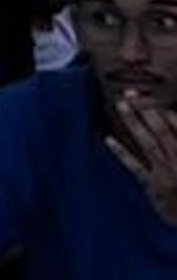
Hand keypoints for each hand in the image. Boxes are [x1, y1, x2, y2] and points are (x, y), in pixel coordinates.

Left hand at [104, 89, 176, 228]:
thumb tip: (170, 116)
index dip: (165, 112)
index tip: (151, 97)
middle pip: (162, 131)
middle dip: (147, 110)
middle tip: (131, 93)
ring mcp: (166, 174)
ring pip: (148, 144)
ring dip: (134, 123)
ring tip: (121, 105)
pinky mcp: (153, 186)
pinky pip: (136, 167)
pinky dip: (122, 153)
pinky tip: (108, 139)